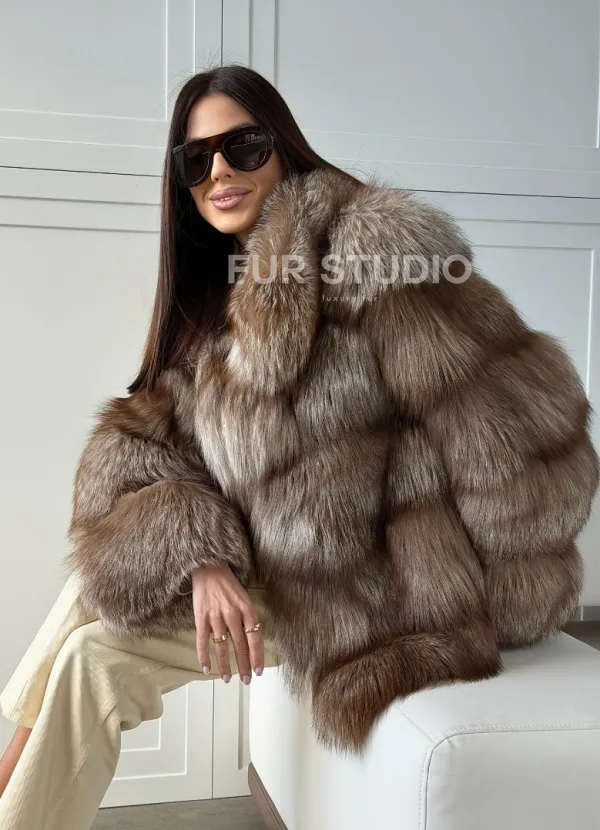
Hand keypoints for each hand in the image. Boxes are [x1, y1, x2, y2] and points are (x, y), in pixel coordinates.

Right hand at [191, 563, 263, 684]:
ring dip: (225, 666)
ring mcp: (216, 616)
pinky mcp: (201, 618)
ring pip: (222, 647)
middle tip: (246, 680)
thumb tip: (252, 640)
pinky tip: (206, 669)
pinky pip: (203, 641)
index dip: (256, 657)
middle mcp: (232, 614)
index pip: (254, 638)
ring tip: (226, 679)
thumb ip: (248, 618)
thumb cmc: (229, 585)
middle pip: (240, 646)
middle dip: (243, 666)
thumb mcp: (245, 598)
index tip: (258, 671)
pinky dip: (204, 657)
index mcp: (247, 609)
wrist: (209, 568)